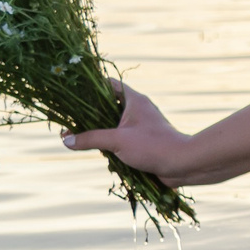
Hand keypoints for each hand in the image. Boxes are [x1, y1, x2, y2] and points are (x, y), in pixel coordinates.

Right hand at [62, 83, 192, 184]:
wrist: (183, 164)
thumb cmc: (153, 146)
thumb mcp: (117, 141)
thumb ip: (91, 139)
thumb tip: (66, 140)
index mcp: (134, 100)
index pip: (109, 84)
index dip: (90, 87)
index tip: (72, 94)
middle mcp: (137, 110)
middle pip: (106, 107)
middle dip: (88, 117)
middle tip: (68, 125)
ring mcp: (140, 126)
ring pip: (112, 126)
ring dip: (98, 134)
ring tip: (77, 140)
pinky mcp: (142, 142)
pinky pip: (120, 140)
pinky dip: (109, 145)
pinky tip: (99, 154)